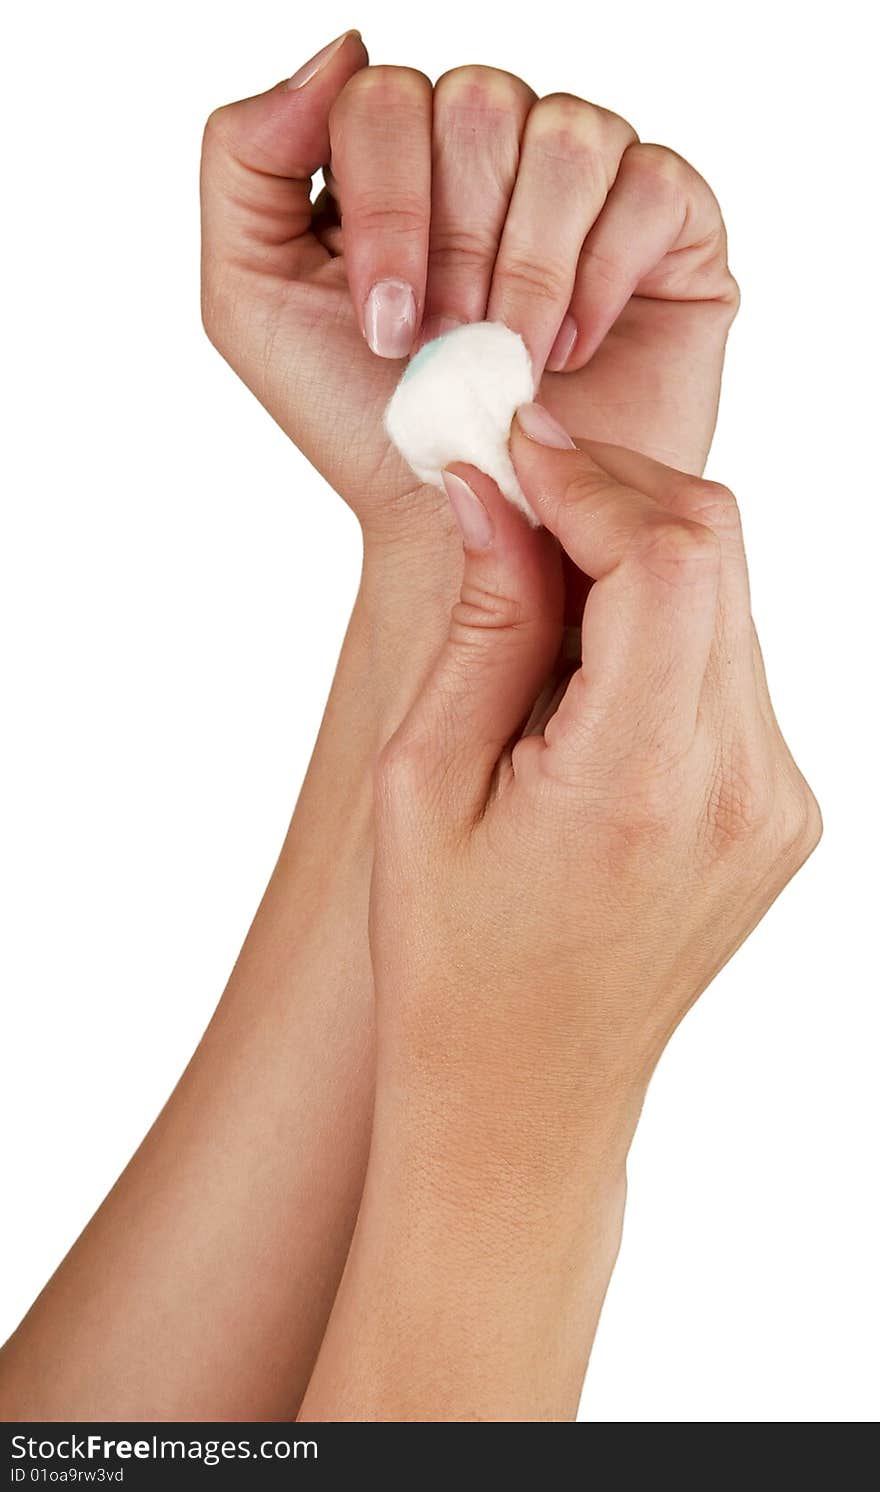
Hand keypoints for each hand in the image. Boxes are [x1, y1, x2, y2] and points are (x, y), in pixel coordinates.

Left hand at [200, 34, 737, 561]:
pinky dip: (603, 275)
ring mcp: (587, 184)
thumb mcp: (253, 301)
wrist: (468, 528)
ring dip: (528, 266)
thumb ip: (244, 162)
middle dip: (456, 248)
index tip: (386, 327)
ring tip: (511, 361)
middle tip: (449, 349)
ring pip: (569, 135)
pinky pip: (651, 183)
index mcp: (399, 157)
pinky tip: (571, 349)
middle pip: (479, 102)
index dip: (385, 206)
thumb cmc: (366, 427)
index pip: (385, 97)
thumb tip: (342, 49)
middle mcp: (496, 151)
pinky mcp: (670, 226)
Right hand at [302, 409, 818, 1421]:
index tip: (508, 443)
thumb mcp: (421, 782)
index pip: (668, 557)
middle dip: (609, 496)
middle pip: (716, 555)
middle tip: (509, 486)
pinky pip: (731, 665)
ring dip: (633, 557)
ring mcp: (780, 801)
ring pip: (729, 600)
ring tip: (532, 586)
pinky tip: (582, 662)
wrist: (525, 1096)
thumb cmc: (449, 960)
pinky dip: (660, 622)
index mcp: (641, 785)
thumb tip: (498, 491)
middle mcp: (743, 787)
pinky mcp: (784, 809)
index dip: (588, 474)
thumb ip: (484, 622)